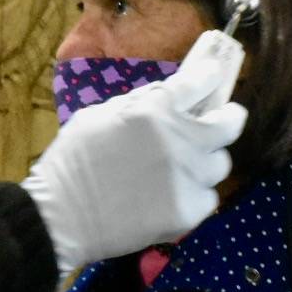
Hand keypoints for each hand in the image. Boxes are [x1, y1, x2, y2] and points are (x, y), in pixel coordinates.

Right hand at [23, 31, 247, 275]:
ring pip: (221, 164)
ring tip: (183, 169)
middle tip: (220, 122)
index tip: (212, 77)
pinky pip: (208, 198)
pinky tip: (171, 198)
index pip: (200, 82)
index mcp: (154, 109)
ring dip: (206, 162)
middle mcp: (180, 139)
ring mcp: (188, 177)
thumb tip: (170, 95)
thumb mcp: (99, 115)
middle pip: (230, 124)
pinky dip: (194, 196)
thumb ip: (139, 104)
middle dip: (229, 119)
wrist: (61, 215)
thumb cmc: (72, 160)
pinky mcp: (189, 211)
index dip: (210, 76)